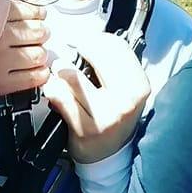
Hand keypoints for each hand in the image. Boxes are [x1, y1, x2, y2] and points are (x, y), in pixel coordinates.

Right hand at [0, 0, 48, 106]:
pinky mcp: (1, 84)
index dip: (37, 14)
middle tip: (38, 36)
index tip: (39, 16)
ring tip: (35, 53)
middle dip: (41, 34)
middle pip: (37, 32)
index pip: (26, 11)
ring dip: (40, 54)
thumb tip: (30, 8)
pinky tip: (36, 70)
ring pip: (39, 54)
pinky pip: (34, 77)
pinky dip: (41, 73)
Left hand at [41, 31, 148, 163]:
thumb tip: (88, 39)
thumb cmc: (112, 115)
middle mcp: (126, 99)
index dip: (96, 39)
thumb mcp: (124, 89)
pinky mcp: (86, 127)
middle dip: (77, 52)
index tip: (86, 42)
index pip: (116, 46)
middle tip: (70, 58)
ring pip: (72, 76)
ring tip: (60, 77)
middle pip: (94, 56)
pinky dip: (52, 90)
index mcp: (138, 85)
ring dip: (60, 73)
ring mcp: (106, 114)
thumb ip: (112, 63)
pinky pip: (60, 97)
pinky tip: (54, 92)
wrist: (107, 154)